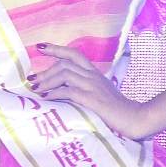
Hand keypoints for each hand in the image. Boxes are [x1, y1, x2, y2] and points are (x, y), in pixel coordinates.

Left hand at [30, 43, 159, 139]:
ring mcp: (93, 87)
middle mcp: (92, 76)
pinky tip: (47, 98)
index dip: (56, 49)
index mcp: (94, 73)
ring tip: (36, 89)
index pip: (74, 54)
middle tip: (32, 80)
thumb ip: (82, 87)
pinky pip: (70, 92)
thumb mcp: (98, 92)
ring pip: (65, 74)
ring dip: (47, 81)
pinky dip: (55, 94)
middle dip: (45, 71)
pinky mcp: (93, 99)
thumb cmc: (115, 109)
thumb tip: (57, 88)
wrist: (135, 119)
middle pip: (64, 64)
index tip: (40, 47)